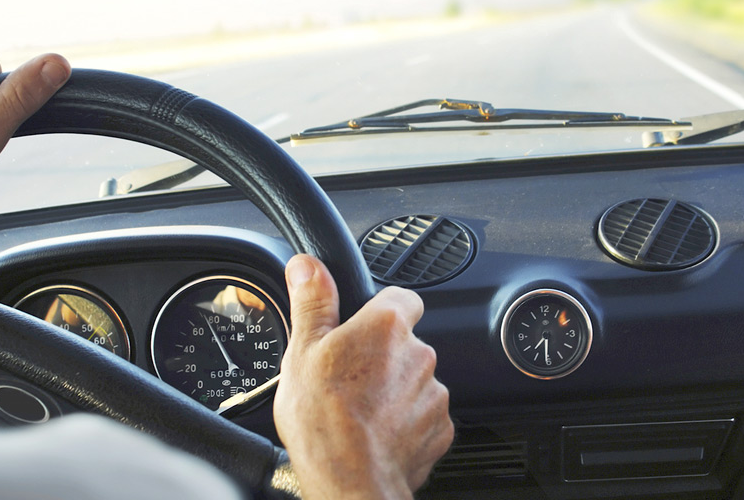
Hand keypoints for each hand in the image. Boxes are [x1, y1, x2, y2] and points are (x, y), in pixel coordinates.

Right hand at [274, 255, 452, 499]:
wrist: (349, 479)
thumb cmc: (323, 418)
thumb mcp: (303, 351)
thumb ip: (312, 302)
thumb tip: (307, 265)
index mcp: (387, 325)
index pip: (402, 297)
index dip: (381, 310)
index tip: (363, 327)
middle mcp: (420, 354)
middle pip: (406, 343)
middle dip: (383, 357)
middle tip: (349, 379)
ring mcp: (434, 393)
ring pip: (415, 381)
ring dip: (395, 391)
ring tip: (360, 411)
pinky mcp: (441, 428)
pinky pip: (424, 416)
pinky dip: (406, 423)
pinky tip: (377, 433)